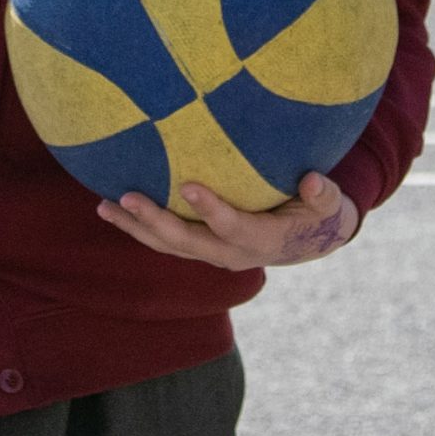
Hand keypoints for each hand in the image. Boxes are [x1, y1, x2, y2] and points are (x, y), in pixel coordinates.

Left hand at [96, 171, 358, 269]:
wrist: (308, 243)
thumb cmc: (319, 214)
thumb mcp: (330, 205)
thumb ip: (323, 195)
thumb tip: (312, 180)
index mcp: (261, 241)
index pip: (231, 226)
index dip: (210, 209)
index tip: (188, 184)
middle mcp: (230, 254)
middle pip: (185, 242)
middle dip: (154, 221)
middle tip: (127, 196)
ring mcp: (212, 254)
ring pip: (168, 245)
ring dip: (136, 228)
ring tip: (104, 205)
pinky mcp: (202, 249)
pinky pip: (167, 242)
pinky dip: (141, 228)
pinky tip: (118, 210)